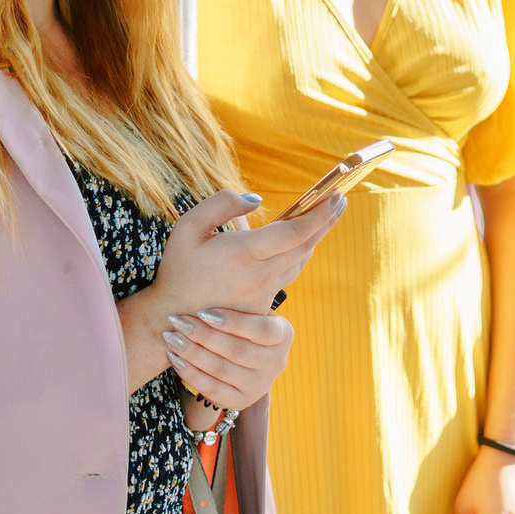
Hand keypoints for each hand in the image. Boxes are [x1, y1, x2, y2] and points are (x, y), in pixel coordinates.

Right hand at [142, 188, 344, 318]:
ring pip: (300, 261)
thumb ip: (220, 205)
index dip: (320, 213)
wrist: (172, 317)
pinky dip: (299, 254)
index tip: (336, 196)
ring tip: (327, 217)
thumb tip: (256, 201)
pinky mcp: (263, 305)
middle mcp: (260, 275)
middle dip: (326, 221)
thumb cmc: (178, 268)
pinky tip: (301, 242)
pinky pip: (288, 274)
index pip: (294, 232)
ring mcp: (264, 292)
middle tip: (341, 200)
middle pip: (305, 245)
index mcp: (243, 254)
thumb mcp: (187, 228)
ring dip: (315, 238)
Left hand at [161, 308, 293, 410]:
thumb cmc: (240, 321)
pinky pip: (212, 389)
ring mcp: (260, 384)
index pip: (261, 330)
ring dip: (192, 352)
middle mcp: (276, 362)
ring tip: (171, 336)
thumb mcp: (250, 307)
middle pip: (237, 350)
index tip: (203, 312)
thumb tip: (214, 267)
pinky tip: (174, 357)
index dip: (232, 322)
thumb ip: (241, 295)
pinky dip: (190, 373)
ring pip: (221, 369)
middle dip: (203, 335)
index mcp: (283, 334)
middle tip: (177, 321)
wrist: (242, 355)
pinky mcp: (241, 400)